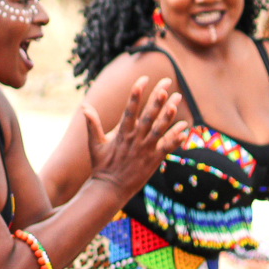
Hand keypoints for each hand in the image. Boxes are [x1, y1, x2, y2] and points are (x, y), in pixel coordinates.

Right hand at [84, 76, 186, 198]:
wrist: (109, 189)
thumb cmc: (101, 166)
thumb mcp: (94, 144)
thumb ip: (92, 125)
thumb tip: (84, 108)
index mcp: (121, 133)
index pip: (129, 109)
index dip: (136, 93)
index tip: (143, 79)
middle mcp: (134, 139)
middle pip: (148, 115)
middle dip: (157, 98)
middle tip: (166, 82)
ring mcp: (145, 149)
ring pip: (160, 128)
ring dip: (169, 114)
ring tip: (176, 99)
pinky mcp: (153, 160)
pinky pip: (167, 147)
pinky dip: (176, 138)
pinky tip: (185, 128)